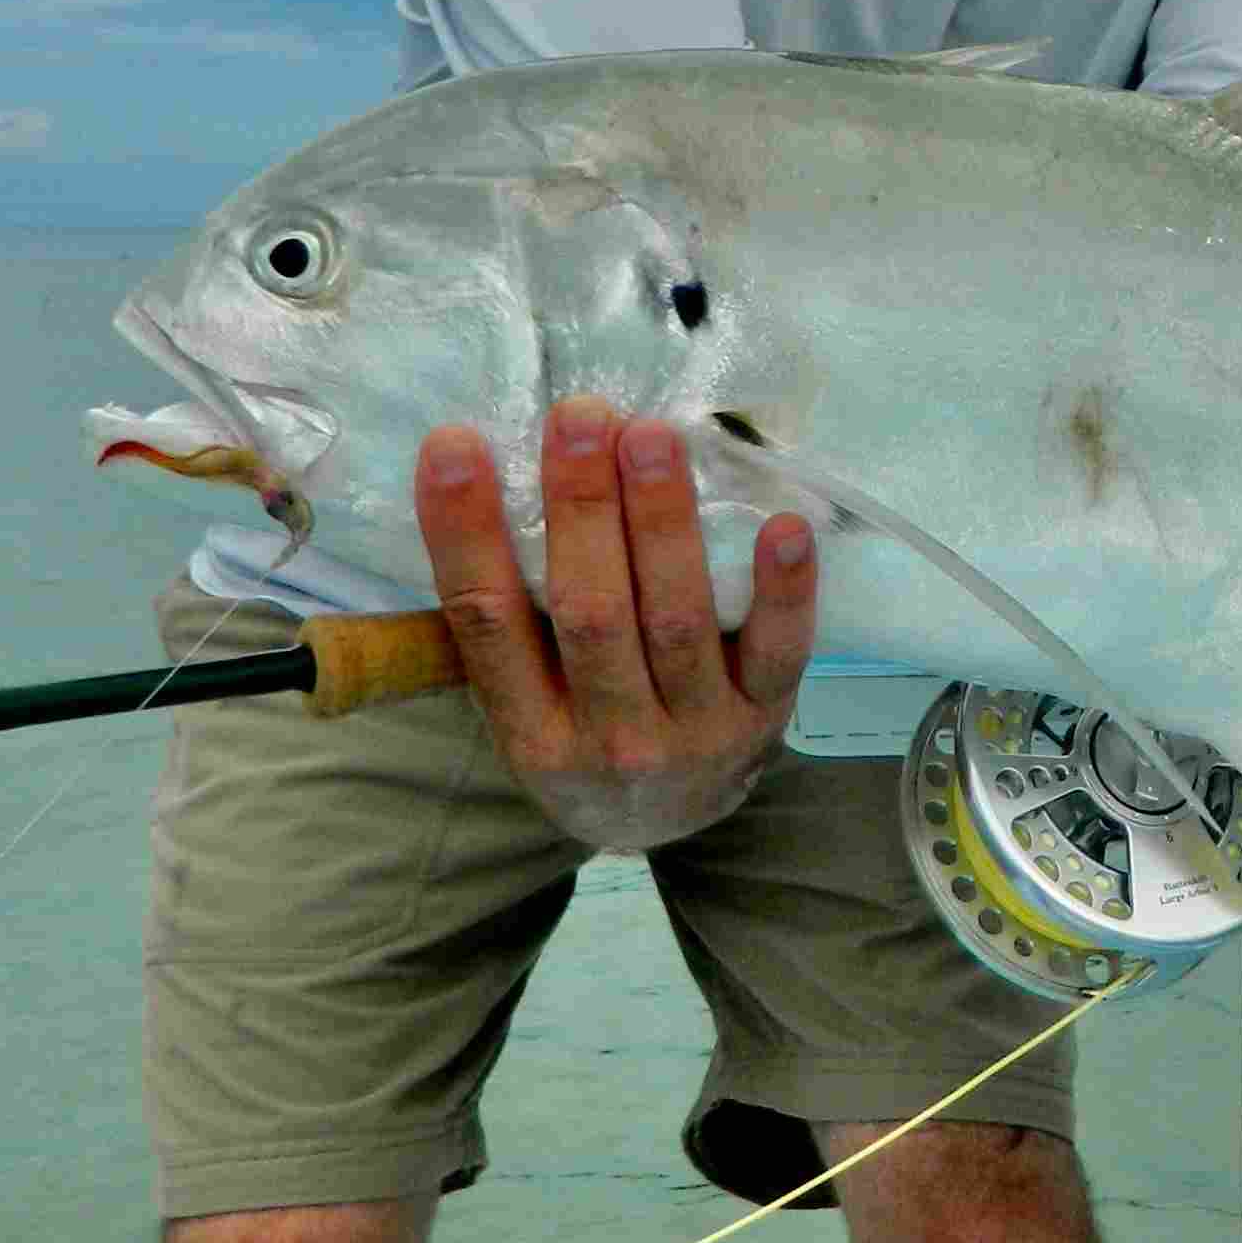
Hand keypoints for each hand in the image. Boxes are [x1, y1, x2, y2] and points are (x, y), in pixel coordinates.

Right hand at [415, 397, 817, 849]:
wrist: (661, 827)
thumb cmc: (581, 731)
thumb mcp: (521, 702)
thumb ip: (506, 618)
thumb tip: (477, 475)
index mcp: (528, 729)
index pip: (484, 622)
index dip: (466, 533)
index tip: (455, 445)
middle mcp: (607, 736)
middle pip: (588, 613)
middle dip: (583, 509)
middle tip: (581, 415)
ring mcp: (692, 730)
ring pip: (675, 619)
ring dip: (664, 522)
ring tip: (653, 437)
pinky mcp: (764, 718)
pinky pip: (780, 651)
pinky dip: (784, 589)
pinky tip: (786, 524)